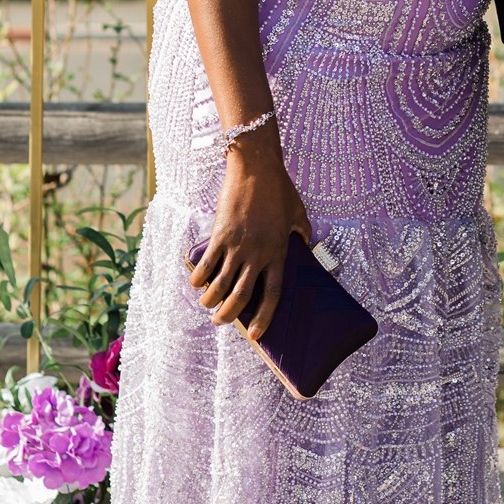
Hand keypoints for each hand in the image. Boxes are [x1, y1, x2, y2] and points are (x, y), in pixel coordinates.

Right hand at [188, 128, 310, 338]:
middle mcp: (258, 254)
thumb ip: (302, 232)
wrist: (256, 168)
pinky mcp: (220, 235)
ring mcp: (238, 246)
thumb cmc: (280, 189)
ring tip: (206, 306)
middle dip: (229, 315)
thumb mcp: (299, 213)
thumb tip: (307, 243)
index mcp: (278, 252)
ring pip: (221, 284)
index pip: (273, 294)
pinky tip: (196, 284)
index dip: (265, 317)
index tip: (257, 335)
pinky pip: (206, 264)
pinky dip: (198, 278)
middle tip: (220, 322)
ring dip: (211, 301)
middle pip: (242, 296)